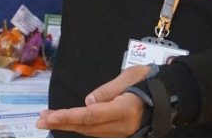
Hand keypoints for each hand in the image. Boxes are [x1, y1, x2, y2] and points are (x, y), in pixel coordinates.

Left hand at [36, 65, 150, 136]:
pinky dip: (80, 126)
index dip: (67, 117)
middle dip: (62, 123)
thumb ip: (108, 90)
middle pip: (86, 127)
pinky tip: (67, 122)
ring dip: (68, 125)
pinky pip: (97, 131)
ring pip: (90, 131)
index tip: (48, 117)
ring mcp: (122, 133)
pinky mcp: (121, 133)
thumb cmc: (150, 82)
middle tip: (40, 121)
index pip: (89, 116)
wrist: (171, 96)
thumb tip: (87, 102)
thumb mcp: (130, 77)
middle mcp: (121, 127)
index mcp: (123, 111)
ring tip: (48, 120)